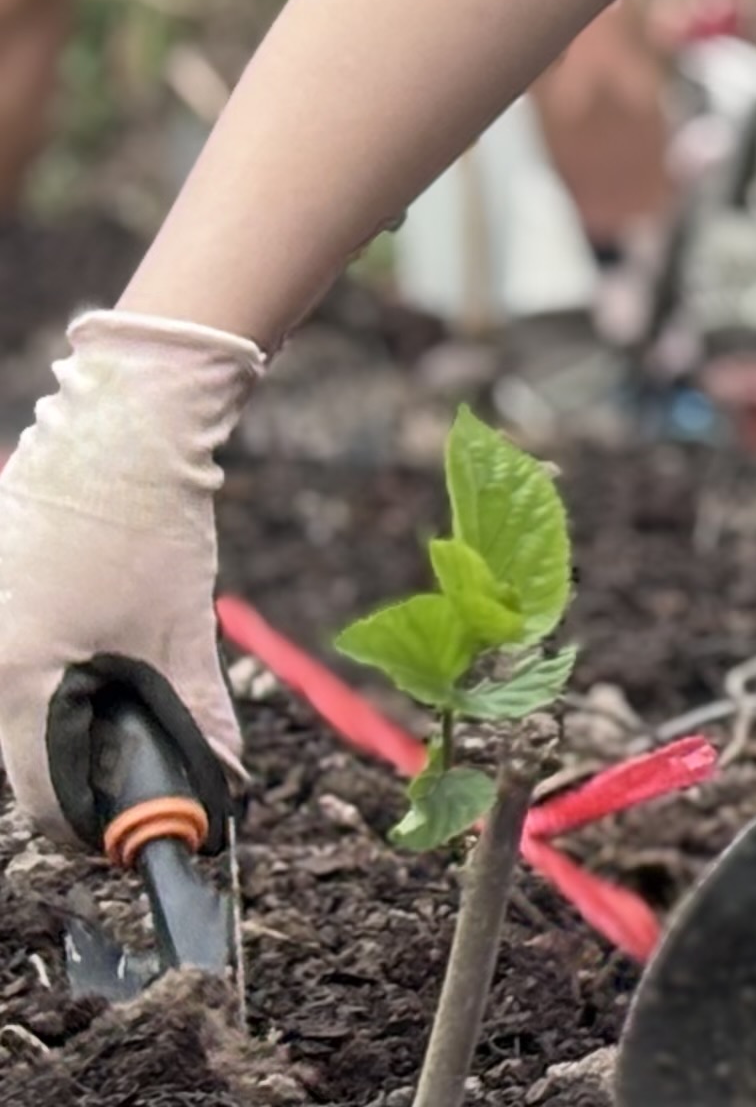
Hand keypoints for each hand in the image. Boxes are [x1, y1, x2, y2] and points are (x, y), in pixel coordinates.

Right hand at [0, 312, 267, 845]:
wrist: (119, 433)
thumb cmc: (148, 527)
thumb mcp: (179, 630)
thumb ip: (199, 713)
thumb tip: (229, 780)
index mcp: (18, 677)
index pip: (41, 797)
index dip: (96, 823)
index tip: (136, 826)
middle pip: (21, 758)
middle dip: (82, 771)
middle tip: (141, 764)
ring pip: (14, 715)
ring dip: (65, 722)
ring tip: (121, 697)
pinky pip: (10, 668)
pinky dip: (48, 678)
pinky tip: (91, 653)